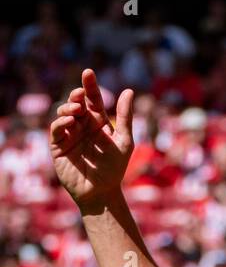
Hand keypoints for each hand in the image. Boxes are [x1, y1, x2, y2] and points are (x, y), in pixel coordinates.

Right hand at [49, 68, 134, 208]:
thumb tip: (129, 90)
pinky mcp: (58, 146)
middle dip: (76, 95)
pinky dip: (60, 123)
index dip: (89, 85)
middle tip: (80, 93)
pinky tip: (68, 121)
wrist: (102, 193)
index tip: (88, 73)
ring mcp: (69, 135)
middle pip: (76, 103)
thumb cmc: (115, 169)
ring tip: (77, 109)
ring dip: (68, 108)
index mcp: (98, 122)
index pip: (92, 99)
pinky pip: (55, 130)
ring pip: (64, 113)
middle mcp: (82, 125)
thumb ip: (124, 117)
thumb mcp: (124, 141)